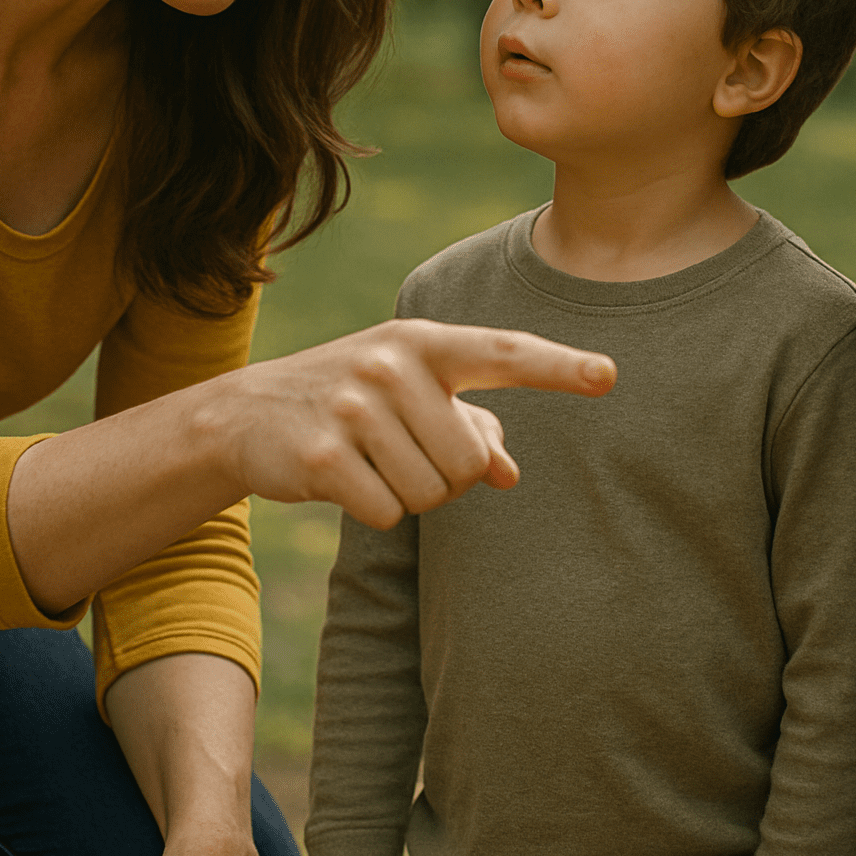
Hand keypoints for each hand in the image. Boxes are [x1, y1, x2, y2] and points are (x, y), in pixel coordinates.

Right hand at [221, 318, 616, 528]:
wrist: (246, 412)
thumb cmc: (354, 401)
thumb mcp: (412, 395)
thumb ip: (470, 426)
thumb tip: (507, 473)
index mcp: (423, 341)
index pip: (504, 352)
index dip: (559, 367)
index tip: (609, 375)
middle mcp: (390, 365)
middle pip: (468, 462)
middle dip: (447, 476)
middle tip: (404, 452)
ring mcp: (353, 408)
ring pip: (431, 493)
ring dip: (410, 494)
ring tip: (372, 461)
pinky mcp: (323, 454)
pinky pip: (389, 513)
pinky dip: (375, 510)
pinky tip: (344, 479)